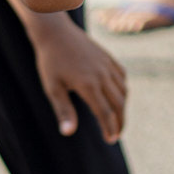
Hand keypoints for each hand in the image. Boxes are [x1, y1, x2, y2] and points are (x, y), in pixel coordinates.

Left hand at [30, 15, 129, 140]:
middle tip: (116, 135)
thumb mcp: (52, 88)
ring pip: (122, 90)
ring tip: (117, 118)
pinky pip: (121, 76)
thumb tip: (69, 132)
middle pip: (118, 104)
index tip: (110, 140)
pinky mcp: (107, 57)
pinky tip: (117, 95)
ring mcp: (107, 65)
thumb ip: (63, 110)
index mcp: (88, 85)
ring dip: (122, 107)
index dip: (109, 129)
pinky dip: (122, 89)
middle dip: (120, 122)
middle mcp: (102, 75)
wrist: (55, 32)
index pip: (105, 113)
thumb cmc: (50, 62)